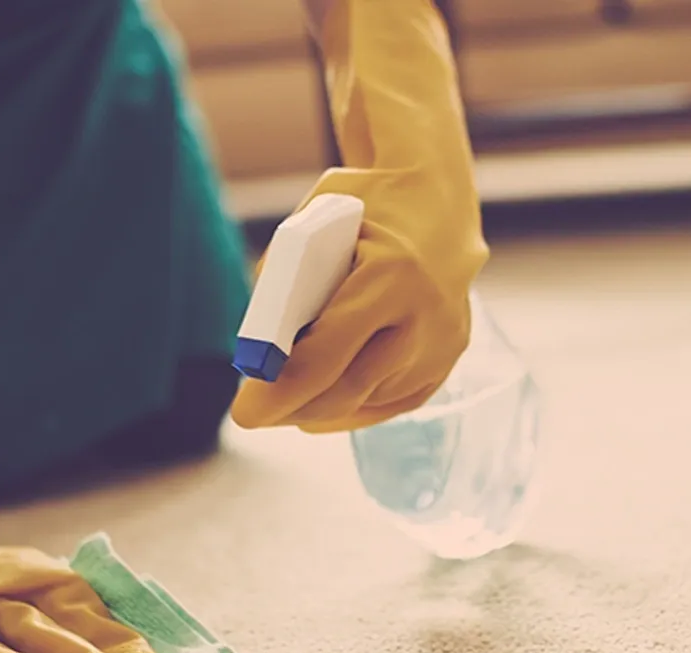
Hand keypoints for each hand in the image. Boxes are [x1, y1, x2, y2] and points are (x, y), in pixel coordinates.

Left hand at [229, 177, 477, 432]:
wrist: (441, 202)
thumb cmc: (368, 207)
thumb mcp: (315, 221)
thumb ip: (285, 278)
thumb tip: (260, 349)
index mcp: (391, 275)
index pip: (327, 355)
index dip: (281, 391)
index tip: (245, 413)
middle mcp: (424, 318)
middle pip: (346, 391)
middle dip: (292, 409)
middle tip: (254, 413)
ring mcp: (441, 346)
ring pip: (365, 402)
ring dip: (318, 407)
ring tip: (284, 399)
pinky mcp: (445, 362)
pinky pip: (388, 403)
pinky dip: (350, 407)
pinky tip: (321, 403)